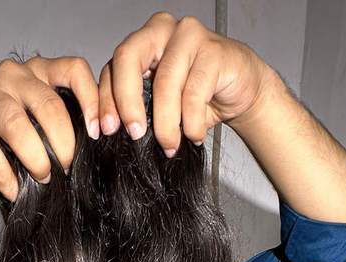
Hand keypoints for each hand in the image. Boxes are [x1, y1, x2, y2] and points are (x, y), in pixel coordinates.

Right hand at [0, 56, 99, 200]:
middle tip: (67, 169)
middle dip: (63, 144)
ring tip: (43, 178)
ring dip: (36, 159)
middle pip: (48, 105)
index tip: (97, 134)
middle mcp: (14, 76)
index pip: (74, 70)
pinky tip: (16, 190)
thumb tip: (96, 148)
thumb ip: (67, 121)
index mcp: (41, 71)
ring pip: (18, 126)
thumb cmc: (13, 132)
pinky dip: (8, 179)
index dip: (91, 101)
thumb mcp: (44, 119)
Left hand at [98, 11, 276, 155]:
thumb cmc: (198, 98)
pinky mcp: (214, 50)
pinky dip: (192, 121)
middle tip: (135, 135)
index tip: (105, 131)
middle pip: (128, 59)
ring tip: (170, 145)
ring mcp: (188, 35)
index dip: (104, 101)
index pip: (111, 68)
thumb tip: (113, 134)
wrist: (240, 92)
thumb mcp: (158, 107)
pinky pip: (194, 92)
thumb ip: (137, 110)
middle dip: (127, 103)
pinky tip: (194, 135)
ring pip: (164, 81)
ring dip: (165, 122)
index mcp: (141, 43)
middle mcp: (160, 31)